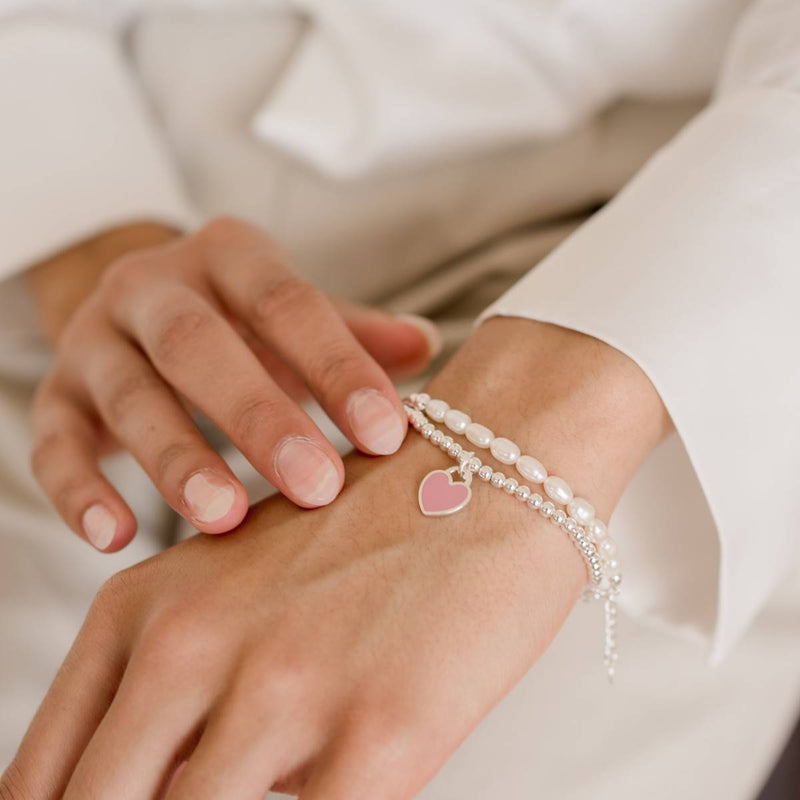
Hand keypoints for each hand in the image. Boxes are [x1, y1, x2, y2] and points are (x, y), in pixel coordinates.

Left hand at [5, 319, 669, 799]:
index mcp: (147, 606)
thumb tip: (166, 778)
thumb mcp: (242, 577)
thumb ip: (182, 682)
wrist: (495, 468)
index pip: (42, 774)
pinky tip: (339, 793)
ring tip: (282, 785)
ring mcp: (284, 691)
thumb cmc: (376, 522)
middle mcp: (193, 646)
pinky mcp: (379, 735)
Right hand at [28, 217, 440, 549]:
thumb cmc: (242, 323)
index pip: (287, 303)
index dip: (337, 366)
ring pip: (129, 396)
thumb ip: (354, 333)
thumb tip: (426, 347)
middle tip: (316, 486)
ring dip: (177, 459)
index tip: (386, 434)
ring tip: (227, 517)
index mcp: (228, 256)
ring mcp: (95, 340)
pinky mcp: (56, 396)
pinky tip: (115, 537)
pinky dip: (79, 491)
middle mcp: (152, 288)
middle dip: (257, 415)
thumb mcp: (295, 316)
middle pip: (199, 344)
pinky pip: (54, 443)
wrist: (140, 307)